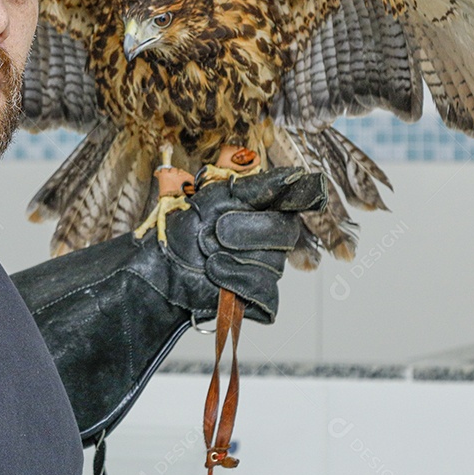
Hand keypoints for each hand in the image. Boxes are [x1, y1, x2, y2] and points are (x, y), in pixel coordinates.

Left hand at [155, 167, 326, 323]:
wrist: (162, 267)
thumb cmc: (186, 229)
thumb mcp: (215, 198)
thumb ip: (256, 188)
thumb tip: (294, 175)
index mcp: (266, 210)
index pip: (296, 201)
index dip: (303, 196)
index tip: (310, 189)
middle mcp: (273, 239)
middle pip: (284, 232)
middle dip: (247, 230)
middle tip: (216, 231)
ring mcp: (268, 269)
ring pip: (273, 264)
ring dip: (234, 258)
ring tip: (209, 255)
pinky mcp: (259, 298)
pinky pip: (264, 291)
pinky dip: (237, 281)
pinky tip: (217, 274)